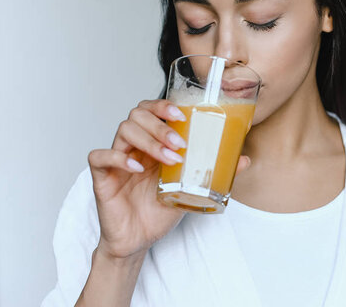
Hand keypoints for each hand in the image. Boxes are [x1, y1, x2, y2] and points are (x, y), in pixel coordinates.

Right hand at [87, 99, 249, 259]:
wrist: (139, 239)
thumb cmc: (160, 210)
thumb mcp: (191, 188)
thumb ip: (215, 172)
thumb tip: (245, 159)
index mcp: (152, 143)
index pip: (151, 110)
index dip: (163, 105)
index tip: (182, 115)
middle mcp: (133, 146)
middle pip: (137, 115)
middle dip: (160, 124)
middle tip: (180, 143)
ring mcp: (117, 159)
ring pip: (123, 130)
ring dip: (149, 140)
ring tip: (170, 158)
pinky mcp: (102, 177)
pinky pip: (100, 156)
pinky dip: (118, 157)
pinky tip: (137, 168)